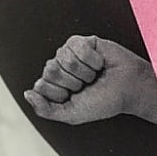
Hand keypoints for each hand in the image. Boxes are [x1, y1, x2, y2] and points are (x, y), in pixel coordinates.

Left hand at [24, 34, 156, 127]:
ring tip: (95, 74)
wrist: (129, 89)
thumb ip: (45, 109)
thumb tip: (27, 93)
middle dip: (73, 82)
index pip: (41, 85)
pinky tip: (100, 63)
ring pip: (64, 59)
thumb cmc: (103, 102)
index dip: (61, 94)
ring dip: (85, 72)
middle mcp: (58, 66)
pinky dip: (92, 59)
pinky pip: (78, 47)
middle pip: (50, 70)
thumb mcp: (71, 114)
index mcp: (52, 85)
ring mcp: (69, 52)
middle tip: (88, 85)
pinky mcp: (83, 41)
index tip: (77, 97)